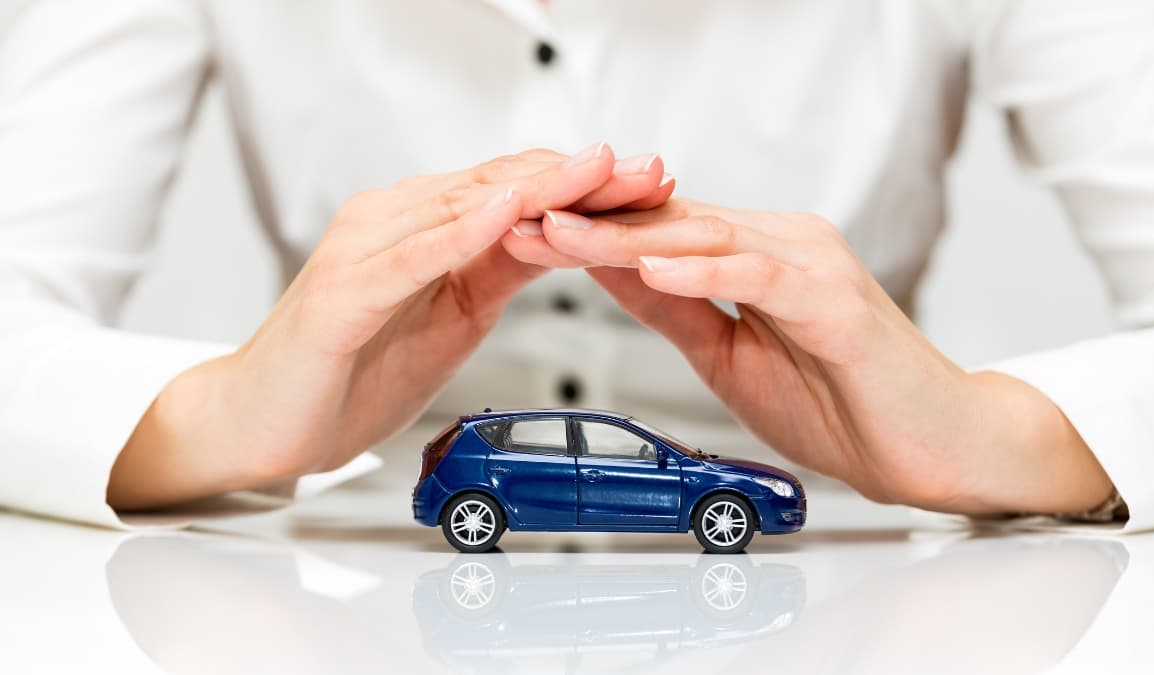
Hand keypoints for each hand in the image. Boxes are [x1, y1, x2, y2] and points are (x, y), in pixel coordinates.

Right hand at [107, 144, 672, 509]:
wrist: (263, 421)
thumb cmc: (350, 369)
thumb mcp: (453, 317)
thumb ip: (496, 270)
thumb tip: (559, 239)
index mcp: (424, 228)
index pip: (516, 190)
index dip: (587, 184)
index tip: (651, 183)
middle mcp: (394, 222)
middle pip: (502, 185)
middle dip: (582, 177)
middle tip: (648, 168)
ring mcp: (365, 251)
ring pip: (463, 208)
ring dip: (538, 190)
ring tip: (597, 171)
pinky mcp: (342, 293)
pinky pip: (410, 256)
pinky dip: (459, 233)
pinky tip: (503, 215)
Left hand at [510, 199, 1113, 514]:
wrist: (932, 450)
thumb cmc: (844, 406)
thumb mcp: (729, 357)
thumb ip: (677, 309)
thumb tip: (613, 272)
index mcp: (754, 258)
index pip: (658, 232)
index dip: (588, 232)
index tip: (524, 234)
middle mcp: (782, 246)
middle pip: (671, 223)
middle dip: (590, 223)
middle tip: (519, 217)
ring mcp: (812, 266)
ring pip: (705, 238)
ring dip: (627, 237)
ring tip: (563, 234)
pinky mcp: (837, 301)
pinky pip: (760, 276)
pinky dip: (705, 269)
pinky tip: (655, 266)